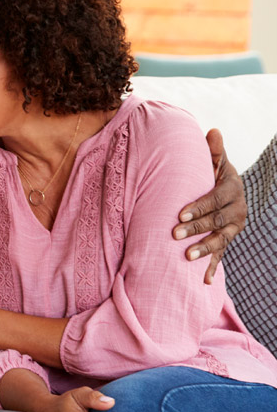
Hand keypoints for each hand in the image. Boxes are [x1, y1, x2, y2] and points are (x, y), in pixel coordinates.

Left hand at [175, 129, 246, 283]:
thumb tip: (212, 130)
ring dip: (205, 249)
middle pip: (218, 221)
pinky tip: (205, 282)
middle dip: (197, 228)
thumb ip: (213, 150)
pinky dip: (213, 268)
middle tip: (175, 234)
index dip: (199, 207)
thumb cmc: (213, 172)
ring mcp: (234, 227)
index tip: (179, 213)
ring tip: (187, 257)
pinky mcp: (227, 240)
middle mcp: (237, 210)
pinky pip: (221, 255)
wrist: (226, 190)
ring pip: (221, 240)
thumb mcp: (214, 161)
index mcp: (233, 189)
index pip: (215, 199)